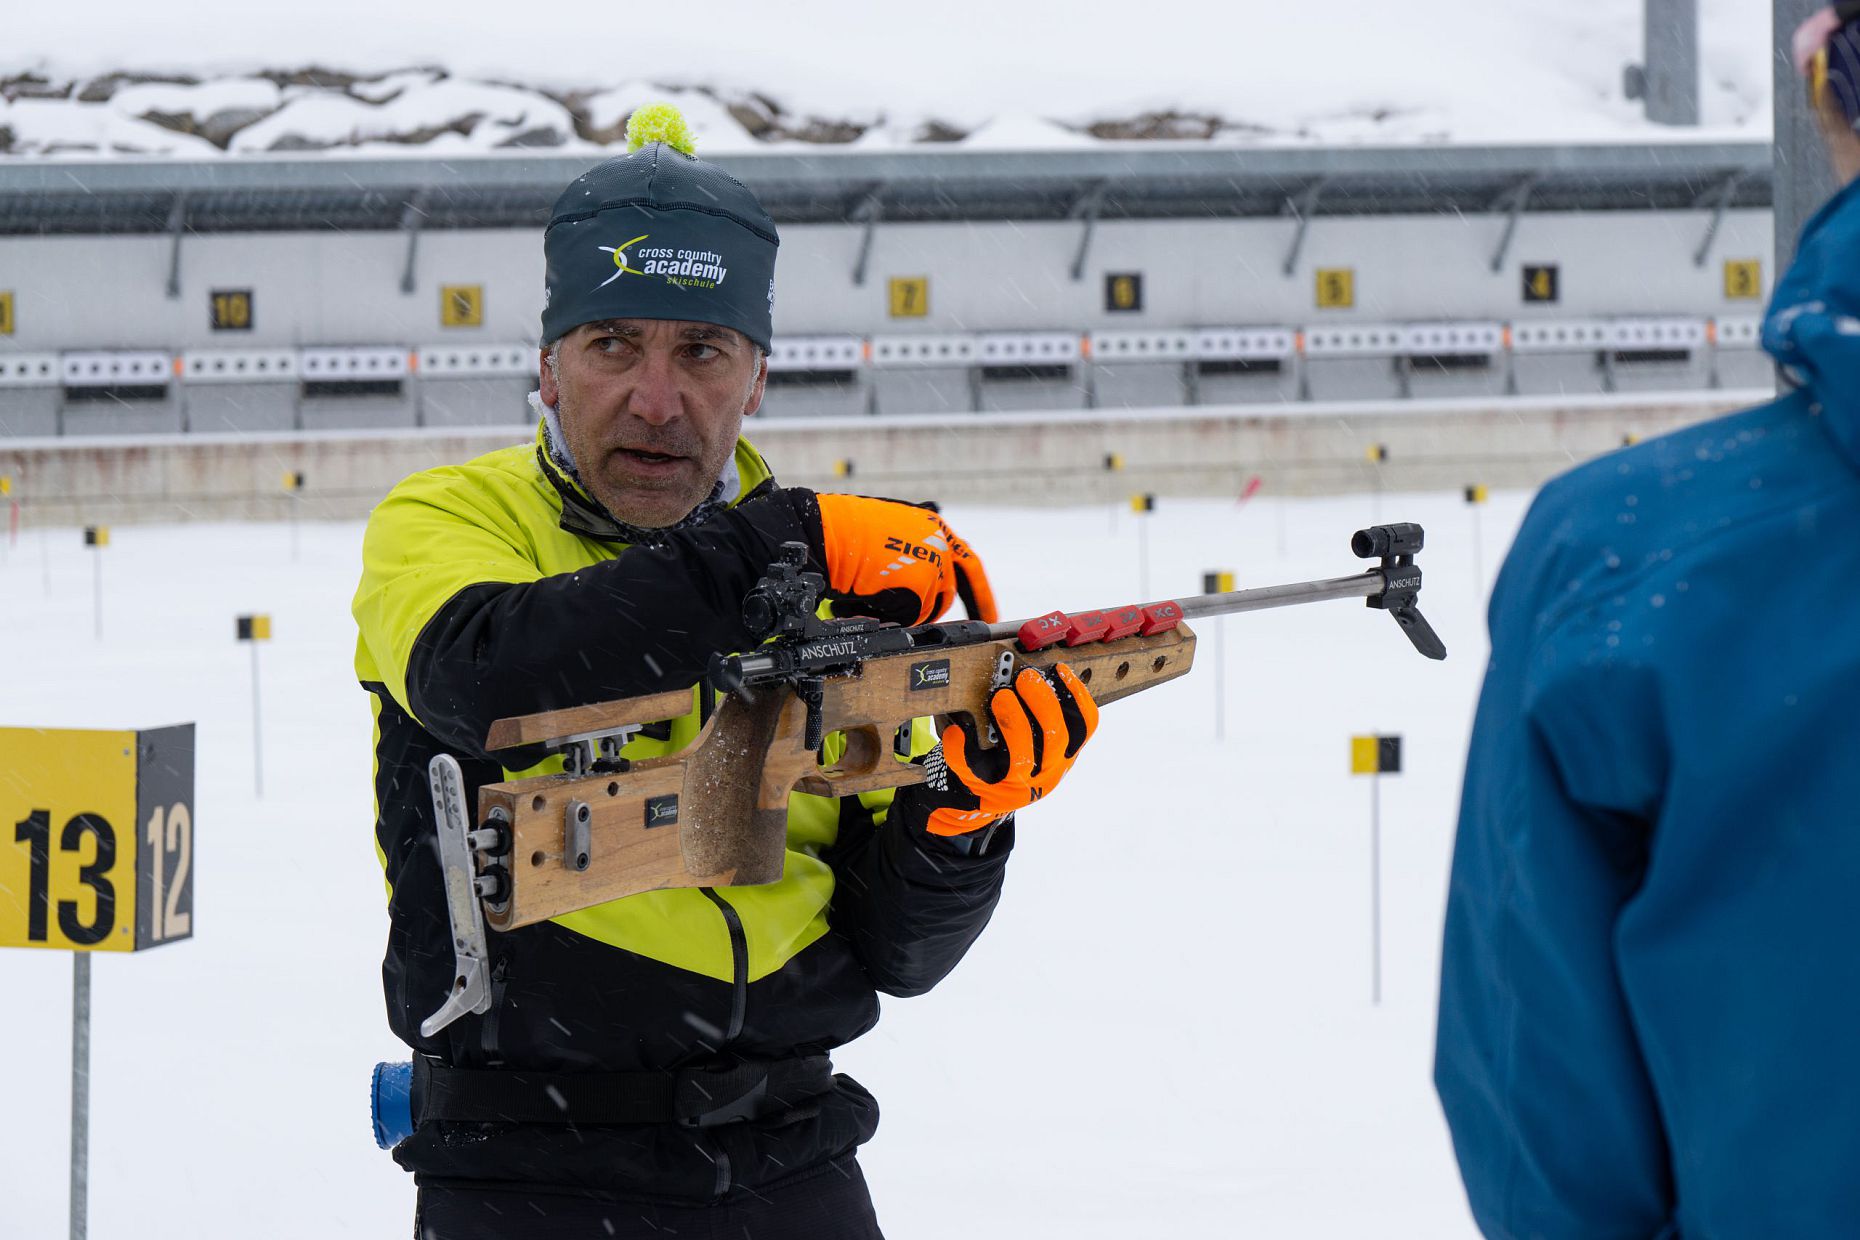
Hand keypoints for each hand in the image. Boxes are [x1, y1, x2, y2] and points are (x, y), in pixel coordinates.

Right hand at [799, 492, 998, 625]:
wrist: (827, 533)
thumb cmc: (847, 532)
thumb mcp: (893, 533)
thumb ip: (915, 553)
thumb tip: (922, 582)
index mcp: (935, 529)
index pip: (969, 567)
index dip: (979, 596)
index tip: (989, 617)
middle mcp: (941, 546)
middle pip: (945, 596)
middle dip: (925, 611)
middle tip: (907, 618)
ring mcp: (933, 567)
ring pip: (924, 611)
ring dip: (896, 611)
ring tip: (866, 593)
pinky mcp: (920, 587)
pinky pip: (907, 619)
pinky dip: (884, 616)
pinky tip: (863, 598)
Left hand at [917, 664, 1097, 836]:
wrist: (976, 800)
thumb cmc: (1006, 758)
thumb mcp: (1033, 743)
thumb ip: (1037, 715)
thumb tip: (1029, 672)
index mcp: (1063, 755)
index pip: (1085, 727)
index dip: (1077, 696)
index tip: (1060, 669)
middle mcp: (1047, 773)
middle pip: (1055, 738)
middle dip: (1041, 702)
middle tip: (1025, 677)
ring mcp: (1018, 786)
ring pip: (1021, 758)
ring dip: (1013, 721)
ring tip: (1000, 696)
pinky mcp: (988, 792)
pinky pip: (975, 769)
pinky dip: (963, 748)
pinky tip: (957, 730)